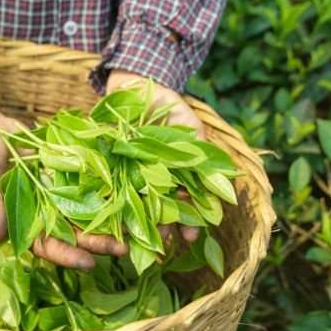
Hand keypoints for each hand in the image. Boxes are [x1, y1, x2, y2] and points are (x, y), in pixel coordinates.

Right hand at [0, 91, 126, 268]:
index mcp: (25, 223)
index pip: (48, 247)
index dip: (68, 256)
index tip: (89, 263)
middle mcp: (48, 213)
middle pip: (77, 234)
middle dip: (100, 243)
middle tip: (124, 249)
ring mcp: (63, 194)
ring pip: (92, 213)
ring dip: (113, 221)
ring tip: (137, 228)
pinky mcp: (74, 174)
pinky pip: (97, 184)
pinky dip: (115, 190)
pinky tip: (136, 193)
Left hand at [107, 69, 205, 242]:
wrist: (137, 86)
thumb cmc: (170, 106)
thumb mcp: (192, 127)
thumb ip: (203, 152)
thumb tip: (222, 180)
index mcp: (178, 176)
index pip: (186, 206)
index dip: (190, 222)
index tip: (191, 237)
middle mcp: (155, 181)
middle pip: (160, 212)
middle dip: (162, 229)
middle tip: (162, 244)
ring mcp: (131, 177)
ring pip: (136, 206)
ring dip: (137, 225)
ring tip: (136, 242)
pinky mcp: (108, 169)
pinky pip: (110, 190)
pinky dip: (110, 206)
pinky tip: (111, 222)